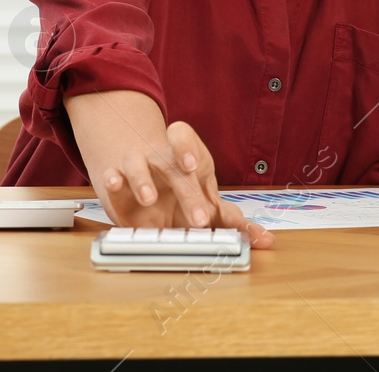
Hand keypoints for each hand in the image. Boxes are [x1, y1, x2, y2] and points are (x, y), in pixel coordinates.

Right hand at [95, 120, 274, 248]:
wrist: (138, 174)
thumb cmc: (180, 189)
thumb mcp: (207, 200)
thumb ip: (232, 220)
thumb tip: (266, 240)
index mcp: (186, 159)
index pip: (182, 137)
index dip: (186, 147)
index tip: (194, 165)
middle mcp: (161, 159)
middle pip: (171, 166)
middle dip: (186, 192)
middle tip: (200, 220)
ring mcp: (138, 167)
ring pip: (137, 164)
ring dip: (143, 180)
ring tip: (150, 198)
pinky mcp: (116, 181)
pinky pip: (112, 176)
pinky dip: (112, 181)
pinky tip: (113, 183)